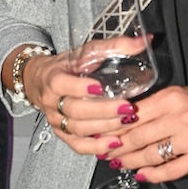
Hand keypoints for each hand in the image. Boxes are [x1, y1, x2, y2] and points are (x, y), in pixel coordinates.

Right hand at [23, 37, 147, 155]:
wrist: (42, 81)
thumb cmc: (68, 65)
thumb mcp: (87, 51)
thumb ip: (115, 46)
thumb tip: (145, 41)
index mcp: (53, 78)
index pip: (62, 84)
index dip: (80, 88)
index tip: (100, 87)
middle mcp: (52, 102)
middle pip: (75, 110)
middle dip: (103, 111)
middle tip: (127, 108)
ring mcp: (56, 121)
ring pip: (78, 129)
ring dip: (104, 128)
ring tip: (127, 122)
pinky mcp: (63, 134)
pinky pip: (78, 145)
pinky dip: (96, 147)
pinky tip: (115, 144)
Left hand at [103, 81, 187, 181]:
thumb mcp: (179, 95)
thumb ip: (153, 106)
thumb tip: (121, 121)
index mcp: (172, 97)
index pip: (133, 115)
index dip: (113, 128)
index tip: (100, 134)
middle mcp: (181, 116)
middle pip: (138, 137)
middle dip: (117, 148)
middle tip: (104, 153)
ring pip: (152, 155)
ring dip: (131, 162)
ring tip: (120, 164)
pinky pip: (171, 170)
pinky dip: (153, 175)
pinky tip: (142, 175)